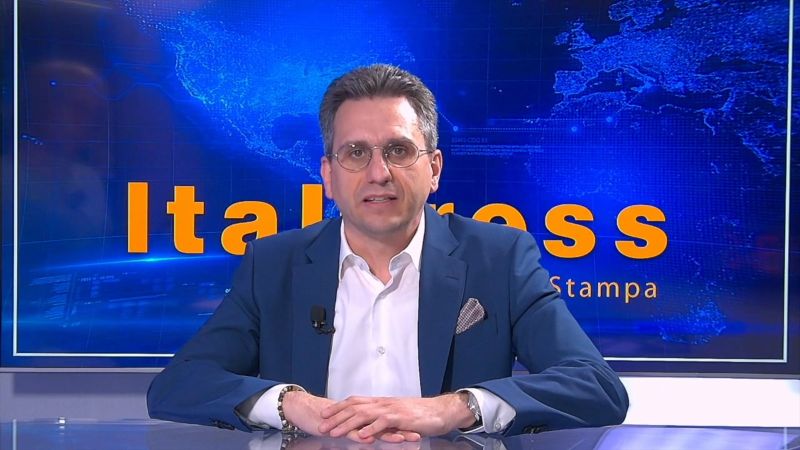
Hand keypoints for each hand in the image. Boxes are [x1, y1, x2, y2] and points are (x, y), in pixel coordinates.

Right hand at [282, 391, 414, 442]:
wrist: (307, 410)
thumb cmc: (330, 419)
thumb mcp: (352, 425)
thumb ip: (366, 428)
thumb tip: (380, 435)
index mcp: (367, 415)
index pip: (389, 420)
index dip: (403, 425)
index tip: (420, 429)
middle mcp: (362, 416)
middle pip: (385, 423)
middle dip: (402, 429)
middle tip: (418, 434)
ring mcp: (351, 422)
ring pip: (372, 427)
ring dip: (388, 434)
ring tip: (403, 439)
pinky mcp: (339, 427)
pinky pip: (353, 432)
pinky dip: (362, 436)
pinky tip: (371, 440)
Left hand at [318, 394, 475, 440]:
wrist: (441, 411)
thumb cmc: (420, 415)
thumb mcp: (396, 415)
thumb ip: (381, 419)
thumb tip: (367, 425)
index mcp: (381, 402)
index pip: (354, 401)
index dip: (338, 407)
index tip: (324, 414)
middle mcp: (383, 403)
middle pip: (354, 407)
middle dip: (336, 417)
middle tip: (321, 426)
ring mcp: (392, 410)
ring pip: (364, 415)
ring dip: (348, 424)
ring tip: (335, 432)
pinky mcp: (402, 418)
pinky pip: (383, 423)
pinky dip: (371, 429)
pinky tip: (361, 436)